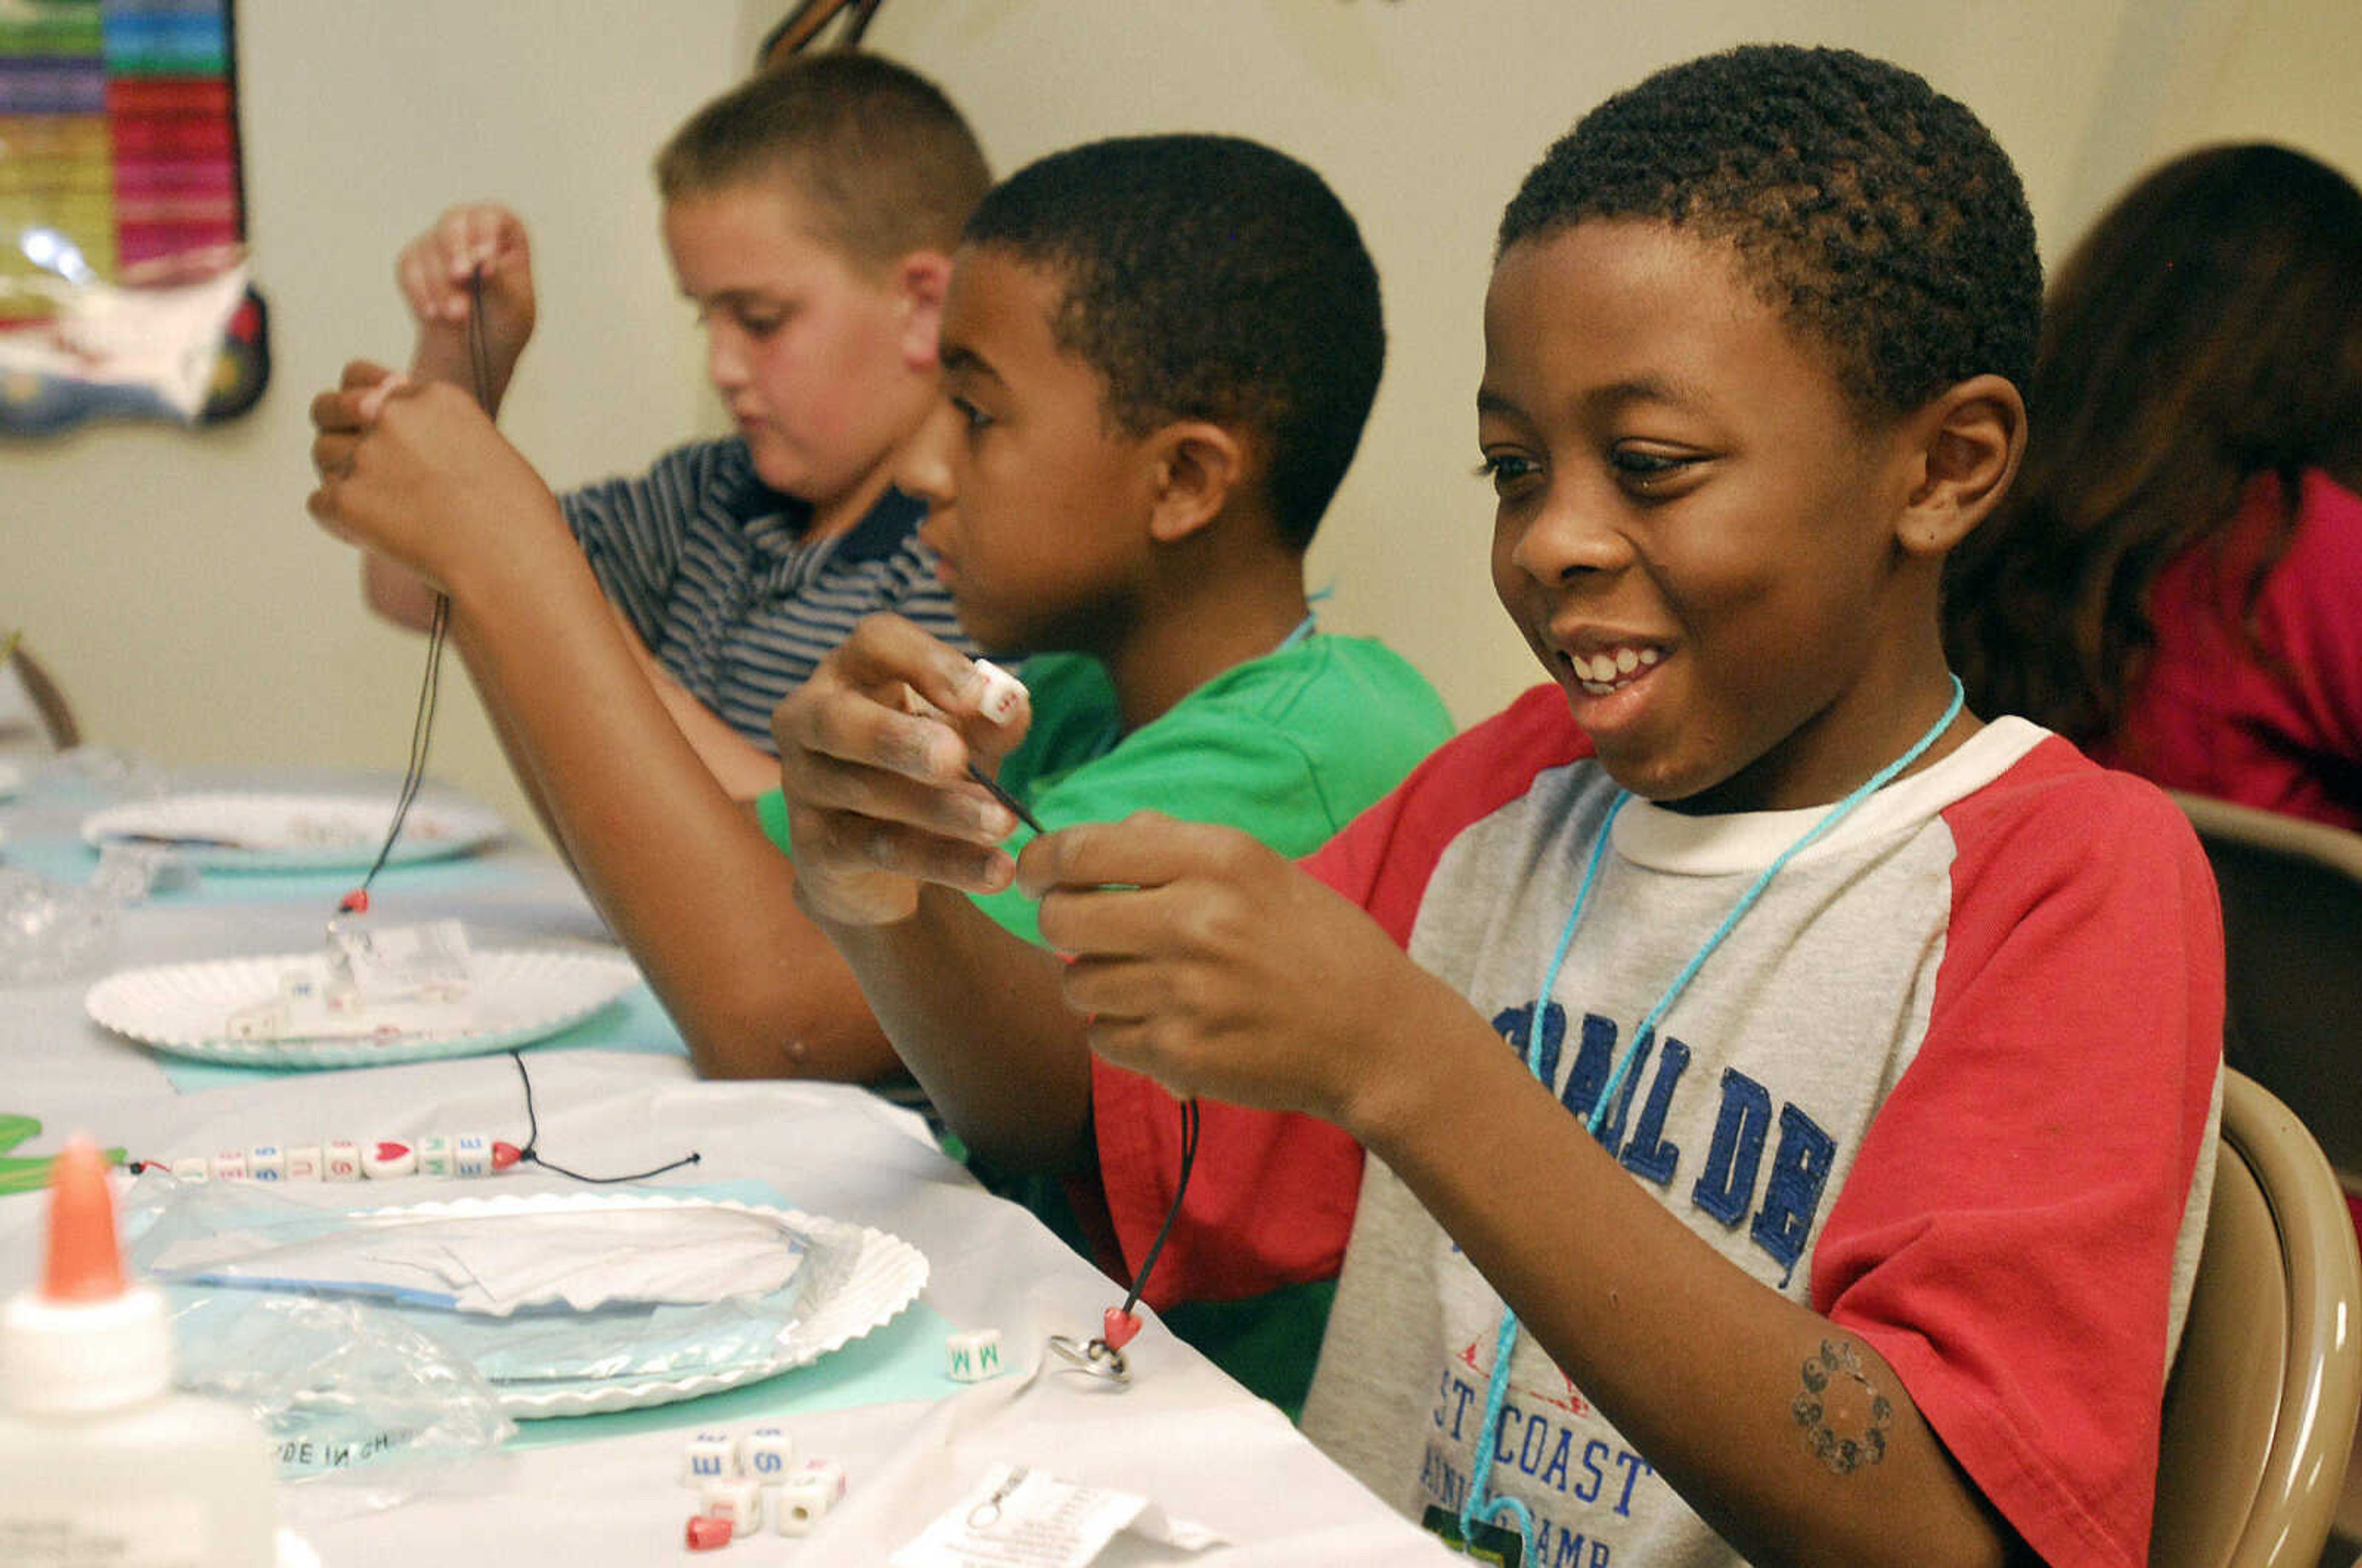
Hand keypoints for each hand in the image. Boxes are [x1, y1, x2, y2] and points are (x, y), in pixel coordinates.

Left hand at [308, 362, 561, 591]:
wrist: (510, 561)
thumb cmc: (518, 520)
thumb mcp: (488, 450)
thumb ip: (439, 436)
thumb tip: (405, 458)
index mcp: (435, 397)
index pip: (365, 379)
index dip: (359, 396)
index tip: (368, 412)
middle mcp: (394, 416)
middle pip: (327, 408)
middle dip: (330, 425)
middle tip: (347, 453)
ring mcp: (367, 455)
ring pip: (324, 457)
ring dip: (343, 480)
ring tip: (388, 513)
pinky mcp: (346, 499)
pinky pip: (319, 503)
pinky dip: (341, 522)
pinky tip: (378, 537)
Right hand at [397, 203, 535, 400]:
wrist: (475, 349)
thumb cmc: (505, 320)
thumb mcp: (514, 305)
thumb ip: (499, 280)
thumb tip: (480, 257)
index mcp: (502, 229)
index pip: (490, 218)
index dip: (486, 237)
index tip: (488, 267)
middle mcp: (467, 227)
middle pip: (452, 224)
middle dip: (456, 252)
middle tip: (461, 278)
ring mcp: (437, 242)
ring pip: (429, 250)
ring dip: (441, 285)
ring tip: (458, 316)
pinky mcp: (413, 262)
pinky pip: (409, 270)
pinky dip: (421, 294)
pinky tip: (434, 315)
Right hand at [772, 615, 1030, 925]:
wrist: (886, 863)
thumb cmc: (926, 773)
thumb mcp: (967, 739)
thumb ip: (991, 720)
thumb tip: (1012, 704)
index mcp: (852, 672)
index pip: (876, 643)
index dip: (925, 663)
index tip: (976, 696)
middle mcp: (811, 719)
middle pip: (838, 718)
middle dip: (897, 737)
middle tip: (956, 758)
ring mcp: (804, 785)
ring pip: (865, 792)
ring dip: (940, 809)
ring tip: (1001, 823)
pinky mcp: (815, 847)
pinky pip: (879, 851)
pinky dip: (944, 862)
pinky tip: (994, 872)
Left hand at [1017, 814, 1475, 1131]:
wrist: (1375, 1035)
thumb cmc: (1317, 944)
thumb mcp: (1261, 869)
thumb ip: (1177, 844)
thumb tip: (1104, 834)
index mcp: (1217, 859)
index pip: (1083, 848)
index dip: (1041, 862)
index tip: (1035, 874)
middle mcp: (1196, 920)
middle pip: (1062, 918)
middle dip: (1060, 924)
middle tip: (1085, 933)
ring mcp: (1185, 991)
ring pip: (1075, 982)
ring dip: (1093, 983)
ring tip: (1140, 983)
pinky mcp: (1180, 1054)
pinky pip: (1102, 1038)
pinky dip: (1120, 1034)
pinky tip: (1164, 1024)